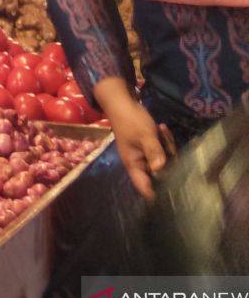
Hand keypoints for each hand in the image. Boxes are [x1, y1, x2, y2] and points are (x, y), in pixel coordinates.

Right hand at [95, 79, 166, 198]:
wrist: (122, 103)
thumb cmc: (130, 120)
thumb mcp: (145, 135)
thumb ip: (154, 152)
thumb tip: (161, 169)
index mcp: (134, 164)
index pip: (144, 187)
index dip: (157, 194)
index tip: (175, 193)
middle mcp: (139, 163)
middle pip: (159, 173)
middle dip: (168, 161)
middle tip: (166, 144)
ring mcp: (144, 154)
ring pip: (163, 160)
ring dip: (167, 147)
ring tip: (161, 130)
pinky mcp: (149, 147)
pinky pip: (162, 151)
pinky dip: (164, 141)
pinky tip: (162, 128)